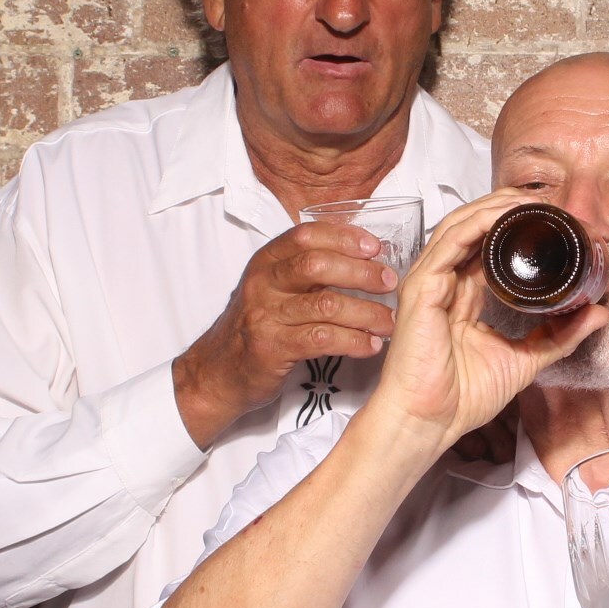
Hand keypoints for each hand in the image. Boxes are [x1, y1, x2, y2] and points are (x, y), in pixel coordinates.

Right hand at [174, 223, 403, 447]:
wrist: (218, 372)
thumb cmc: (257, 327)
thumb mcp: (274, 289)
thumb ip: (308, 272)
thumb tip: (363, 257)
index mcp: (266, 261)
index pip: (306, 235)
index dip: (344, 237)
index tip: (375, 247)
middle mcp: (263, 283)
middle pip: (318, 265)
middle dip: (361, 273)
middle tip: (389, 283)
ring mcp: (265, 315)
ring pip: (326, 305)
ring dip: (366, 313)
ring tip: (389, 321)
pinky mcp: (272, 348)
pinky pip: (322, 339)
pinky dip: (353, 341)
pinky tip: (370, 345)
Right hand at [360, 191, 606, 462]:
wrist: (430, 422)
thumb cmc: (462, 397)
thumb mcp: (527, 360)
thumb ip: (560, 335)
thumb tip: (599, 313)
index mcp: (466, 295)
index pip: (491, 246)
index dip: (522, 228)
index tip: (560, 224)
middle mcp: (447, 282)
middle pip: (477, 227)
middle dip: (513, 209)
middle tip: (552, 205)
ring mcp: (431, 281)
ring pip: (462, 225)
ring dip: (497, 206)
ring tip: (531, 199)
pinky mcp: (422, 286)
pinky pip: (450, 241)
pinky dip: (477, 222)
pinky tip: (502, 214)